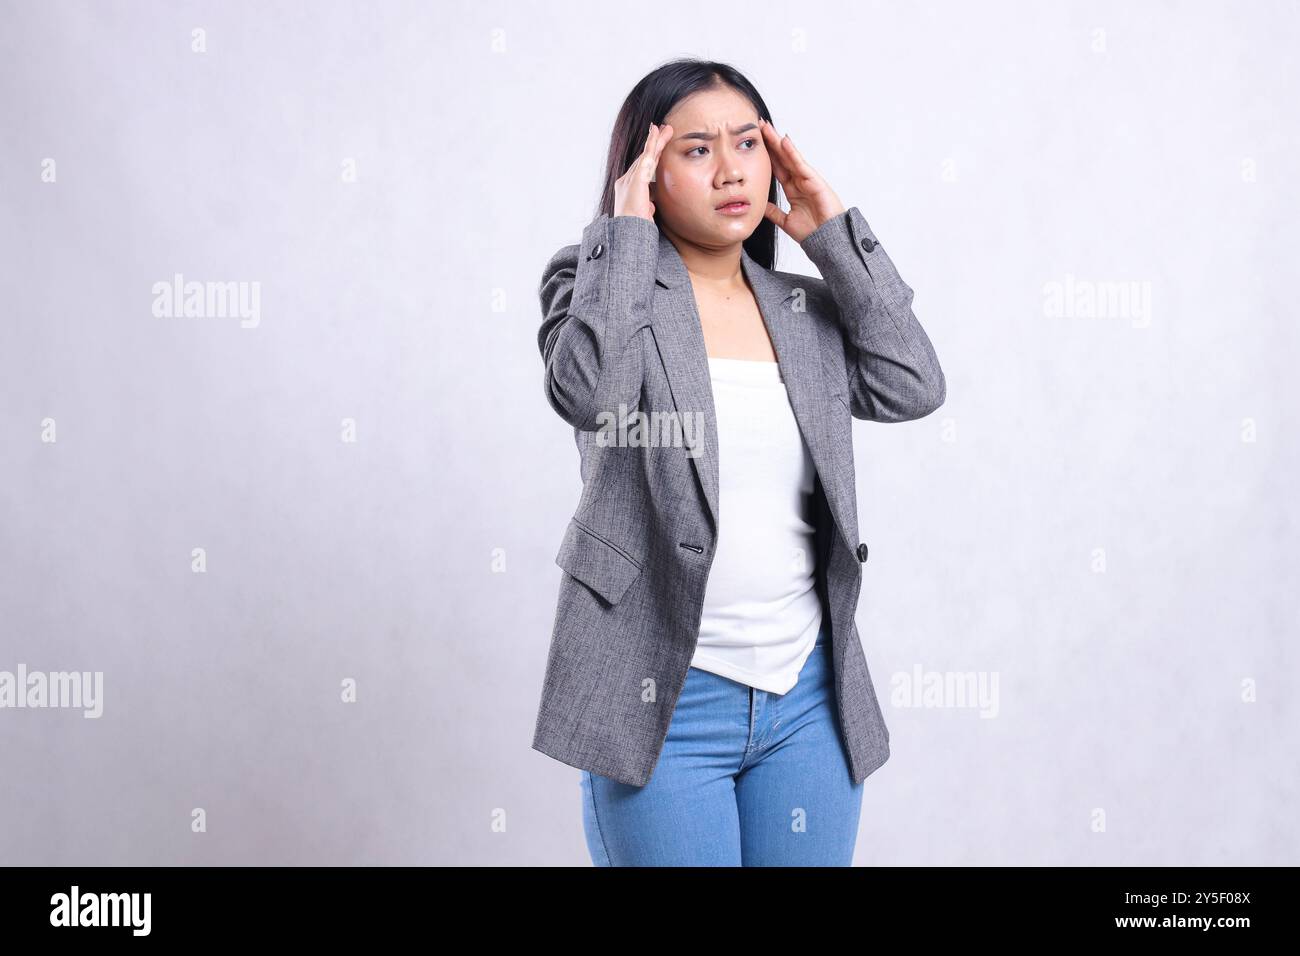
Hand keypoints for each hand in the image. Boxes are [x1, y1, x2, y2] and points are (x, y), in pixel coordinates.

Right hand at [614, 122, 673, 220]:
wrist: (627, 234)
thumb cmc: (635, 228)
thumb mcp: (643, 214)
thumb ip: (647, 206)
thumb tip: (652, 205)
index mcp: (628, 189)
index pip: (642, 169)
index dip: (651, 157)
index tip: (658, 149)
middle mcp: (625, 181)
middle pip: (644, 158)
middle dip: (654, 144)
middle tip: (663, 130)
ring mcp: (629, 179)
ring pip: (645, 155)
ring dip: (656, 140)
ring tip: (665, 128)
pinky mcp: (636, 179)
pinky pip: (646, 157)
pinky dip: (652, 144)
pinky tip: (657, 133)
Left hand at [758, 118, 845, 242]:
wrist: (827, 241)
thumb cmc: (812, 232)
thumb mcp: (786, 221)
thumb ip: (774, 212)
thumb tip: (760, 206)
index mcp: (793, 189)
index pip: (777, 167)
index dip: (767, 155)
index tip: (755, 143)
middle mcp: (800, 181)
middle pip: (782, 158)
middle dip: (771, 142)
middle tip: (759, 125)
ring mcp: (808, 180)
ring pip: (790, 157)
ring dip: (778, 142)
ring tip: (767, 128)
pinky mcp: (815, 182)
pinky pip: (801, 165)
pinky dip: (792, 153)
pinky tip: (784, 141)